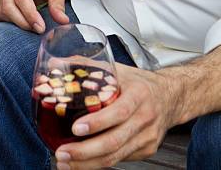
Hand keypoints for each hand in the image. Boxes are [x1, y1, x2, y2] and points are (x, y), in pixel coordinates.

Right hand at [0, 0, 68, 32]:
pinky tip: (18, 18)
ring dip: (13, 22)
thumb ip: (58, 3)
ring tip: (29, 23)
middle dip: (22, 22)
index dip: (30, 16)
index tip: (41, 28)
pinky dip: (4, 19)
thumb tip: (63, 20)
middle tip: (37, 28)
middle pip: (7, 7)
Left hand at [55, 63, 178, 169]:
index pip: (118, 112)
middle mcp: (145, 118)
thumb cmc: (138, 82)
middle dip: (85, 151)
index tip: (75, 128)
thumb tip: (53, 64)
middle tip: (62, 153)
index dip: (97, 123)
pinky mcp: (146, 150)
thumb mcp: (117, 69)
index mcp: (139, 94)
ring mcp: (147, 137)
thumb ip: (86, 66)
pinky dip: (99, 163)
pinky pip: (120, 159)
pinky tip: (81, 163)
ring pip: (116, 156)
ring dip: (88, 163)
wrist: (170, 96)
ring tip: (65, 163)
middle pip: (115, 141)